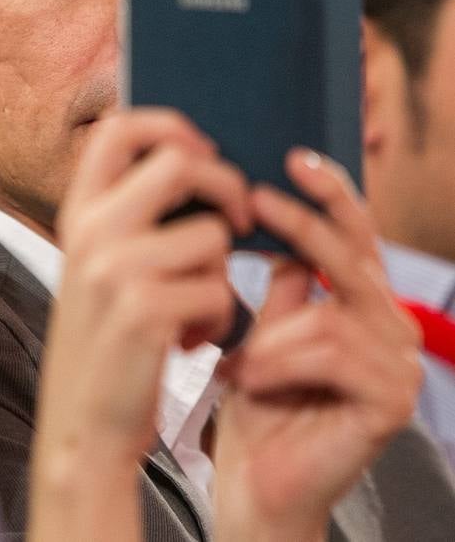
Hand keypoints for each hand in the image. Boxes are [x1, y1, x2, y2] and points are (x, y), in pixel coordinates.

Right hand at [31, 108, 249, 541]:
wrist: (82, 427)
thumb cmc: (106, 346)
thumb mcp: (101, 270)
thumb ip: (133, 219)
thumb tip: (199, 163)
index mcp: (77, 215)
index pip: (118, 130)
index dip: (170, 125)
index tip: (202, 150)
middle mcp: (90, 232)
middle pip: (180, 163)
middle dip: (227, 186)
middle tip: (239, 220)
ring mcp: (115, 270)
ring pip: (212, 236)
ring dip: (222, 275)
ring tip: (195, 310)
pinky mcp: (146, 311)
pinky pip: (220, 291)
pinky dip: (222, 321)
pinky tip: (191, 342)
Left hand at [215, 149, 421, 541]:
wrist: (253, 480)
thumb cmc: (253, 403)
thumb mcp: (261, 326)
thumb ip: (281, 277)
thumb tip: (268, 202)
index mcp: (361, 304)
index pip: (354, 234)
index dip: (329, 192)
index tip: (290, 157)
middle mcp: (390, 328)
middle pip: (353, 257)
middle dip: (300, 225)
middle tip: (253, 199)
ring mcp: (398, 366)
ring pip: (329, 311)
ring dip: (268, 335)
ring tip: (238, 363)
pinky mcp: (390, 401)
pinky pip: (330, 351)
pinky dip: (278, 362)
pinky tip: (252, 381)